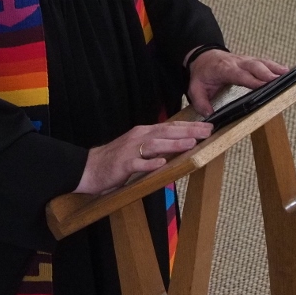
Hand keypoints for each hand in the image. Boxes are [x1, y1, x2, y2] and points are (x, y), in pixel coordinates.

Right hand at [74, 120, 213, 194]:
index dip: (189, 126)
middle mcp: (138, 138)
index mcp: (143, 133)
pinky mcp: (122, 166)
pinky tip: (162, 164)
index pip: (170, 127)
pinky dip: (150, 164)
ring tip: (190, 143)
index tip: (207, 126)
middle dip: (188, 131)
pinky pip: (137, 164)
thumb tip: (178, 145)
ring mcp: (130, 151)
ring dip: (173, 144)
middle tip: (207, 131)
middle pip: (166, 132)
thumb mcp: (138, 149)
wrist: (88, 168)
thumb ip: (155, 146)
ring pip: (154, 145)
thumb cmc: (115, 160)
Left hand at [187, 50, 288, 116]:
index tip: (264, 85)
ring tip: (288, 74)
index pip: (240, 75)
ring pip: (261, 62)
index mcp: (224, 69)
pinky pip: (263, 62)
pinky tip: (285, 70)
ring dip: (274, 68)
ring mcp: (244, 60)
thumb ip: (200, 102)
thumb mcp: (194, 88)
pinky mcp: (250, 61)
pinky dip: (274, 66)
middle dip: (267, 73)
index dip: (252, 79)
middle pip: (254, 66)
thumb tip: (209, 115)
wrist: (203, 56)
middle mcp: (236, 63)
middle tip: (280, 81)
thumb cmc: (202, 73)